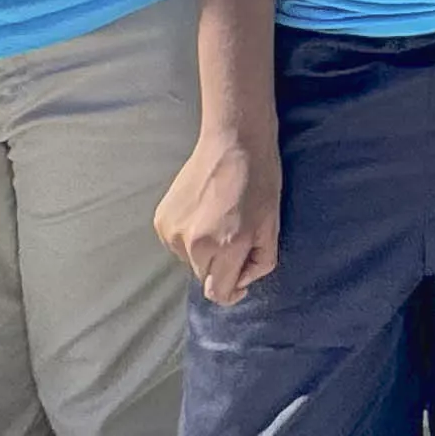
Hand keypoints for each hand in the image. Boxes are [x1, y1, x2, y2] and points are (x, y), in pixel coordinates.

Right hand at [155, 124, 279, 303]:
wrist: (234, 141)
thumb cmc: (260, 182)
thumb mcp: (273, 227)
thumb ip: (259, 263)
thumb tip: (241, 281)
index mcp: (224, 247)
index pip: (217, 293)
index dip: (231, 292)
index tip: (240, 283)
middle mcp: (193, 244)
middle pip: (204, 277)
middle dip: (221, 267)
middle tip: (236, 240)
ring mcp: (172, 231)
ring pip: (189, 260)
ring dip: (204, 251)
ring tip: (219, 222)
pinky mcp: (161, 219)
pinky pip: (176, 243)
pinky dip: (189, 237)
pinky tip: (203, 214)